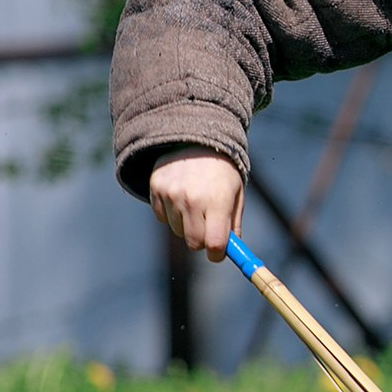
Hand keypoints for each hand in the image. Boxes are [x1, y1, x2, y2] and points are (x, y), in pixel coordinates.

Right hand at [149, 145, 244, 259]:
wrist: (196, 138)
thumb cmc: (222, 171)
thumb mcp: (236, 192)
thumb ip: (234, 222)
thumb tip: (230, 249)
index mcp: (218, 201)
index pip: (214, 243)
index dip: (217, 253)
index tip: (218, 253)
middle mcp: (192, 199)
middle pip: (193, 243)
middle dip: (202, 240)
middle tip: (208, 227)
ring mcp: (171, 194)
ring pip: (177, 231)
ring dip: (186, 225)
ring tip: (195, 202)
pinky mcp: (156, 190)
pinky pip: (162, 217)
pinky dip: (170, 213)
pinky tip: (180, 195)